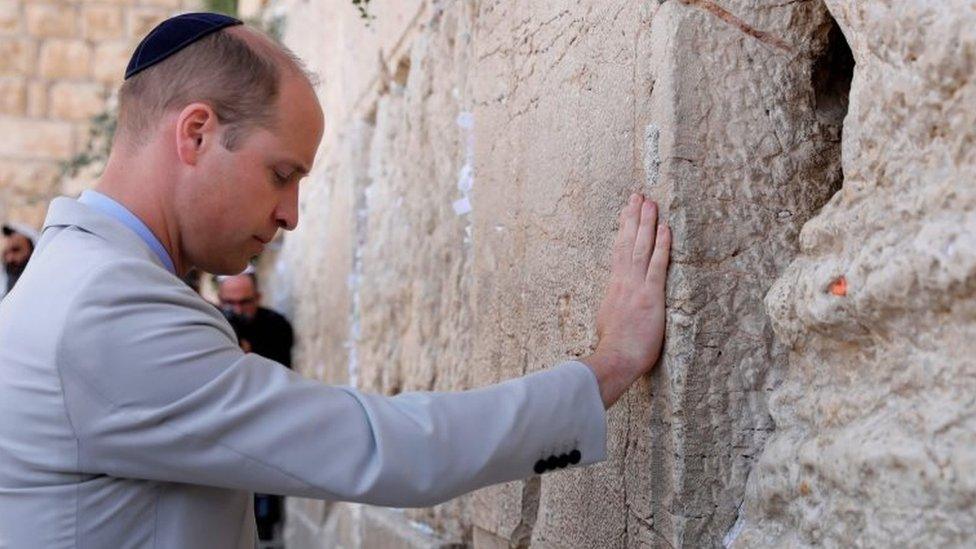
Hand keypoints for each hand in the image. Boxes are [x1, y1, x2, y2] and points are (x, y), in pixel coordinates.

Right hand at [582, 193, 670, 408]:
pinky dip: (662, 245)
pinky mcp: (651, 295)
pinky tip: (665, 228)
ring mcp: (637, 286)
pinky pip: (657, 265)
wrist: (615, 358)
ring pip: (641, 247)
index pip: (619, 250)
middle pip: (628, 241)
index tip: (626, 210)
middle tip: (638, 195)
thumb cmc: (614, 347)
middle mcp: (624, 280)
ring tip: (650, 201)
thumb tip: (616, 305)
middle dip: (634, 216)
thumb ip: (615, 306)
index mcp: (614, 285)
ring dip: (646, 223)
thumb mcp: (608, 320)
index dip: (624, 229)